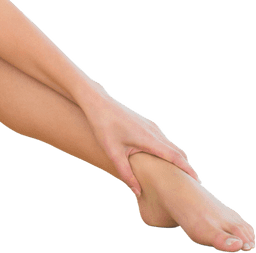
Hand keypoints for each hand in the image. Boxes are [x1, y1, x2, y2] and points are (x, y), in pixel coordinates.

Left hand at [83, 90, 198, 195]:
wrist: (98, 102)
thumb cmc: (103, 126)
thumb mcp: (113, 152)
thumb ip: (126, 173)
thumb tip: (138, 192)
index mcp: (150, 140)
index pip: (176, 157)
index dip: (188, 171)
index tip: (198, 184)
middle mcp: (155, 132)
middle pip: (178, 152)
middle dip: (186, 168)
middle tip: (191, 186)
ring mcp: (152, 127)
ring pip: (171, 146)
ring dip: (177, 160)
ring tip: (178, 177)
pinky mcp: (147, 124)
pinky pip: (163, 140)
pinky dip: (169, 152)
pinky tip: (163, 161)